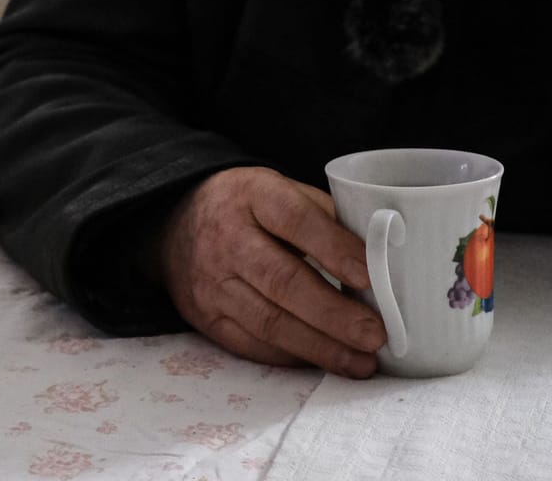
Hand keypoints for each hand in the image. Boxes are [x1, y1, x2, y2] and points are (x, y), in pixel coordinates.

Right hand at [150, 167, 386, 377]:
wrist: (174, 224)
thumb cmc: (246, 206)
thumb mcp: (279, 189)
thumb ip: (322, 215)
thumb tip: (377, 254)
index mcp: (253, 195)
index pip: (295, 221)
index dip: (333, 249)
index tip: (369, 276)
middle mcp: (227, 239)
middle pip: (282, 281)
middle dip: (334, 314)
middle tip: (375, 334)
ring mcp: (212, 283)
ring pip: (269, 322)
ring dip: (320, 347)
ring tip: (361, 362)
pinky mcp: (206, 318)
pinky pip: (253, 345)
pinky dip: (293, 357)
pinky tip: (325, 362)